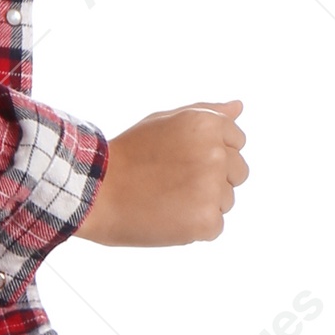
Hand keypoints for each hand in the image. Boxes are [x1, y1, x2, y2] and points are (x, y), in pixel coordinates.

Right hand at [74, 100, 247, 247]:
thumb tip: (238, 107)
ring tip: (165, 199)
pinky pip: (214, 226)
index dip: (210, 153)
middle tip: (172, 181)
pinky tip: (166, 217)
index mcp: (208, 124)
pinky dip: (193, 227)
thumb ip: (205, 112)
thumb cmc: (128, 155)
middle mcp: (216, 154)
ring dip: (203, 203)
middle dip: (214, 179)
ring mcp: (213, 189)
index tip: (181, 160)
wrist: (95, 194)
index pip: (237, 142)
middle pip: (238, 173)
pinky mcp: (206, 221)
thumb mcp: (163, 121)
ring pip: (226, 201)